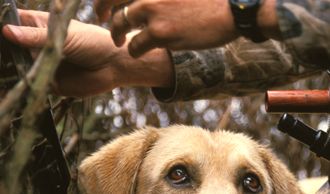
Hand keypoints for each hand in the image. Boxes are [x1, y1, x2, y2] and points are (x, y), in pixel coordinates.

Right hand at [2, 10, 173, 97]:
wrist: (114, 65)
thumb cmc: (92, 42)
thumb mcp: (62, 36)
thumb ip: (36, 37)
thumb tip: (7, 33)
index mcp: (37, 26)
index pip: (10, 25)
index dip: (2, 30)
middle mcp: (36, 45)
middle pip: (10, 49)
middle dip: (3, 55)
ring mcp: (41, 65)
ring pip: (19, 69)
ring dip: (10, 72)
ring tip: (2, 75)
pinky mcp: (49, 84)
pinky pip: (33, 86)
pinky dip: (24, 88)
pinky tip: (13, 90)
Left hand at [94, 0, 279, 57]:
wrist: (230, 11)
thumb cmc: (210, 0)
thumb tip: (149, 3)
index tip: (105, 1)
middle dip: (100, 10)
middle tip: (99, 18)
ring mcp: (153, 11)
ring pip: (119, 24)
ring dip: (116, 34)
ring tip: (119, 41)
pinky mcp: (161, 33)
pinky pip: (135, 45)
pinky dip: (133, 50)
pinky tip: (137, 51)